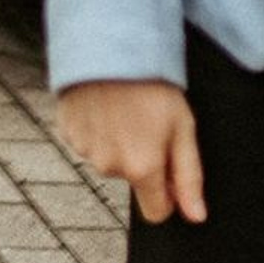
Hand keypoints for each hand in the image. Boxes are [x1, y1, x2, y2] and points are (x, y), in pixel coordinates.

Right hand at [58, 79, 206, 223]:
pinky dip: (97, 129)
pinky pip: (88, 143)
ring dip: (117, 143)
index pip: (157, 212)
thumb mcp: (183, 128)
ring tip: (124, 109)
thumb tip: (196, 215)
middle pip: (132, 180)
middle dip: (141, 160)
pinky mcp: (67, 132)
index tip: (171, 168)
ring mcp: (85, 150)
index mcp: (141, 169)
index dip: (169, 194)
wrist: (107, 46)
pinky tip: (105, 105)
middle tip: (147, 123)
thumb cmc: (151, 85)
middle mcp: (109, 167)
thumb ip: (189, 177)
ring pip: (108, 160)